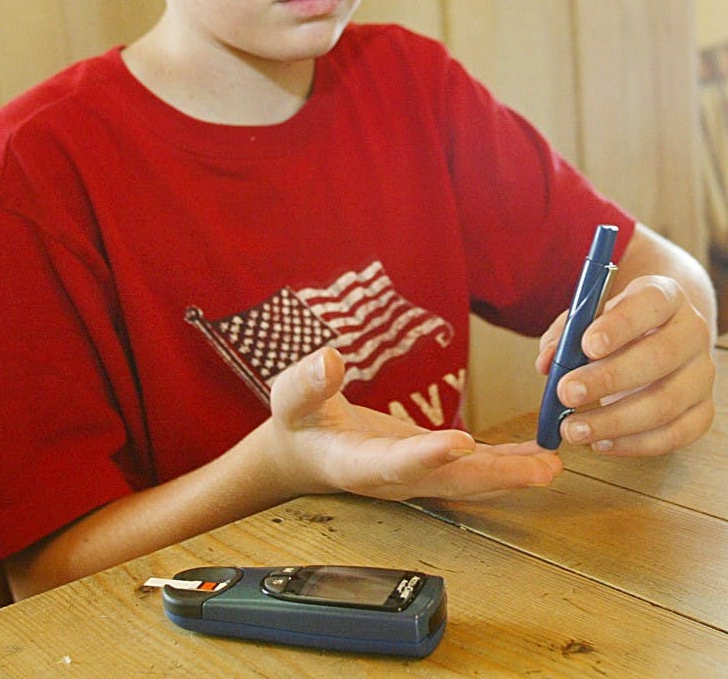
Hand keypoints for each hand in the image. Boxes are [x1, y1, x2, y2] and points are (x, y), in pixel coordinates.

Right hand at [270, 347, 561, 501]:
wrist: (303, 454)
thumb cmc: (298, 423)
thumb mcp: (290, 397)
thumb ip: (307, 382)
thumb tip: (328, 360)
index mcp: (356, 464)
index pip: (393, 464)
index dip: (426, 457)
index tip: (460, 443)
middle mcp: (393, 478)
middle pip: (448, 482)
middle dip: (496, 477)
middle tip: (543, 468)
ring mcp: (414, 475)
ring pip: (467, 479)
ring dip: (510, 472)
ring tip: (552, 462)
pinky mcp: (427, 463)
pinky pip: (469, 467)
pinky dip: (503, 461)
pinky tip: (535, 453)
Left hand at [536, 274, 715, 455]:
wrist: (659, 337)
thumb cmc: (617, 327)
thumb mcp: (590, 317)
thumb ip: (565, 334)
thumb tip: (546, 363)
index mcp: (665, 296)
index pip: (651, 303)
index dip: (619, 325)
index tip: (586, 345)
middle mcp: (692, 332)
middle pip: (659, 357)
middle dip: (607, 379)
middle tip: (565, 393)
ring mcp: (702, 374)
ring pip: (665, 403)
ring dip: (613, 421)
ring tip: (573, 429)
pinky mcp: (703, 410)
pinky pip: (675, 435)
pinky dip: (634, 444)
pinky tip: (601, 443)